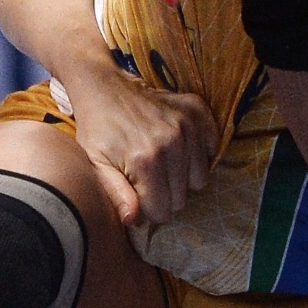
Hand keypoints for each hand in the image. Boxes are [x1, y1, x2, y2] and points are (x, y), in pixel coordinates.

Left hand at [65, 69, 218, 225]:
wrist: (104, 87)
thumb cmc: (97, 130)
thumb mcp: (95, 164)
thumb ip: (115, 193)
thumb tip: (132, 220)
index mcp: (144, 161)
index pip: (162, 211)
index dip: (148, 208)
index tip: (137, 193)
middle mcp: (170, 143)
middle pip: (181, 198)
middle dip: (164, 194)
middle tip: (147, 176)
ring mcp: (186, 126)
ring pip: (199, 179)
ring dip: (182, 176)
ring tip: (161, 161)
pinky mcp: (196, 111)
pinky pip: (212, 150)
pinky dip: (199, 152)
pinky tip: (178, 146)